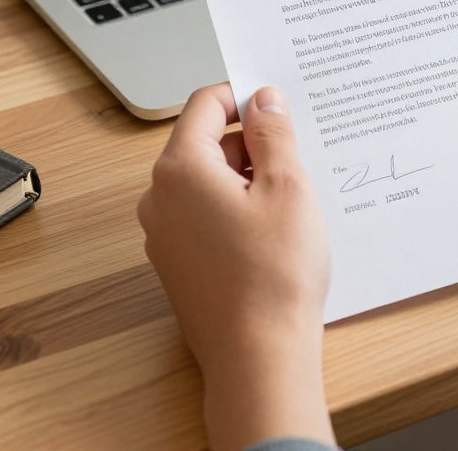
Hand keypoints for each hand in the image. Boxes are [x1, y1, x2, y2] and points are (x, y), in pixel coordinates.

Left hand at [138, 84, 333, 450]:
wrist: (259, 359)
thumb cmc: (273, 274)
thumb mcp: (286, 186)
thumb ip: (273, 133)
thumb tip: (263, 99)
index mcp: (180, 169)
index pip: (205, 104)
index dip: (245, 97)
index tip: (280, 107)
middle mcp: (160, 198)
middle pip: (205, 142)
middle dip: (251, 142)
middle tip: (297, 157)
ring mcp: (165, 234)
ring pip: (208, 180)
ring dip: (247, 177)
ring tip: (292, 199)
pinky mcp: (179, 263)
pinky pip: (206, 214)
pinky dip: (237, 208)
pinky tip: (274, 231)